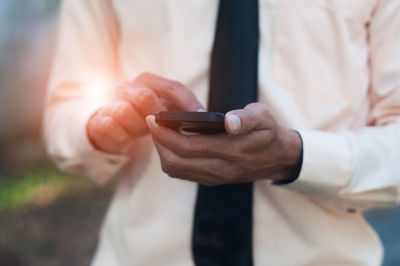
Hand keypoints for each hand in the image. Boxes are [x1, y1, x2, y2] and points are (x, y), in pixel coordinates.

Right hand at [87, 72, 204, 153]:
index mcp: (150, 83)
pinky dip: (119, 134)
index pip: (173, 87)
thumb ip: (180, 112)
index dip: (188, 102)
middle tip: (170, 130)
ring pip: (125, 110)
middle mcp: (130, 88)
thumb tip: (203, 119)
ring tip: (140, 132)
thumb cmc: (143, 121)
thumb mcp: (164, 115)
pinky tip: (124, 137)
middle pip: (145, 96)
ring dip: (136, 126)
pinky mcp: (99, 119)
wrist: (109, 129)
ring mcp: (112, 102)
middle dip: (158, 114)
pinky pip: (108, 125)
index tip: (202, 117)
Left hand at [146, 103, 301, 185]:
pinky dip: (171, 158)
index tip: (154, 118)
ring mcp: (215, 178)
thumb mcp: (264, 117)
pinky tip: (171, 142)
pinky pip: (183, 173)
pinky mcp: (212, 180)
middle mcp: (221, 170)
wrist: (277, 158)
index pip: (188, 147)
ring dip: (162, 151)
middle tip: (152, 122)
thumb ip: (247, 118)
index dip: (166, 134)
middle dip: (159, 141)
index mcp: (232, 152)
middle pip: (176, 161)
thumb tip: (229, 122)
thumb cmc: (268, 132)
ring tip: (160, 131)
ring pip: (176, 170)